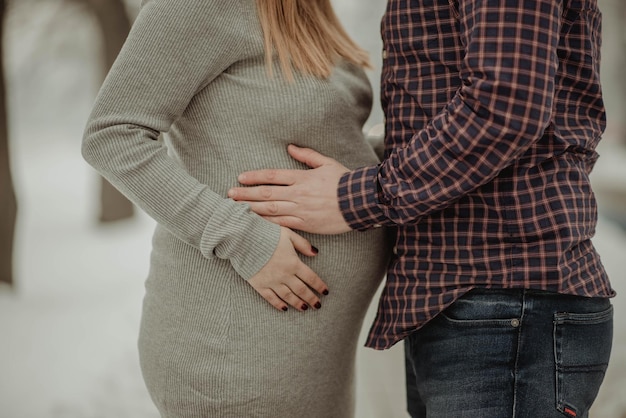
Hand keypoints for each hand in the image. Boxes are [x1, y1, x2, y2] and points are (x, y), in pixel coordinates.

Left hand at [228, 144, 351, 234]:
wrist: (361, 202)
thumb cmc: (346, 181)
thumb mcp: (327, 163)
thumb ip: (307, 155)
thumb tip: (290, 146)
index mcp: (302, 177)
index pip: (272, 175)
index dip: (254, 176)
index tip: (240, 177)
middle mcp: (298, 194)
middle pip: (266, 193)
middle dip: (245, 194)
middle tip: (229, 195)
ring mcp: (301, 210)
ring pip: (270, 210)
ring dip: (251, 209)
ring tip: (236, 209)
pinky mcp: (306, 225)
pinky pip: (283, 225)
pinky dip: (267, 224)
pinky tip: (255, 224)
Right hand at [248, 226, 327, 311]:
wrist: (244, 238)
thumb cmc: (267, 233)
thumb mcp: (289, 234)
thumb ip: (303, 244)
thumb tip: (316, 253)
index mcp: (293, 263)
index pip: (311, 278)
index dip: (319, 286)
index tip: (325, 292)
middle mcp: (284, 275)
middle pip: (302, 290)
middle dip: (312, 299)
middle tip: (318, 306)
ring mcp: (272, 281)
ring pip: (288, 296)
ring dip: (298, 303)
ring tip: (305, 308)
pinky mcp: (259, 285)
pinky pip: (271, 298)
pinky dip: (278, 304)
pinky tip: (285, 309)